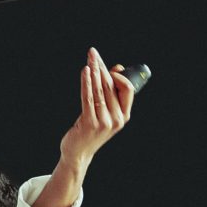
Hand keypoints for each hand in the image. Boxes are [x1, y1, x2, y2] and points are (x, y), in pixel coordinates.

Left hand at [58, 47, 134, 167]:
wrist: (78, 153)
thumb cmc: (90, 129)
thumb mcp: (105, 112)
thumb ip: (111, 93)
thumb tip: (117, 68)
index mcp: (124, 116)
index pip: (128, 89)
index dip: (119, 75)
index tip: (108, 66)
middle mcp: (116, 119)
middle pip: (111, 86)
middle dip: (102, 67)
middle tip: (93, 53)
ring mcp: (104, 122)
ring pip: (100, 89)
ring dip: (94, 70)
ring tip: (89, 57)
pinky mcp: (90, 123)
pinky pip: (88, 97)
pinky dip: (87, 82)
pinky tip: (85, 71)